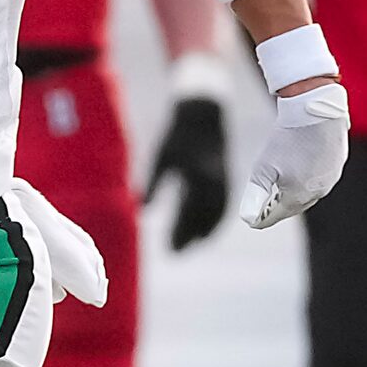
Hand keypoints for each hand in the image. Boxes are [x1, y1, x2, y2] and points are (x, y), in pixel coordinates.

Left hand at [145, 97, 228, 249]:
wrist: (204, 114)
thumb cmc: (177, 135)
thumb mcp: (161, 158)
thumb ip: (152, 184)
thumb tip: (140, 210)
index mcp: (197, 178)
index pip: (189, 214)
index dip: (180, 233)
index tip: (169, 249)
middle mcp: (214, 183)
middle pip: (203, 218)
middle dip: (189, 236)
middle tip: (175, 252)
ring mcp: (223, 180)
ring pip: (217, 214)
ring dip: (204, 232)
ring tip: (190, 245)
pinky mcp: (226, 178)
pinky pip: (224, 206)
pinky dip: (216, 220)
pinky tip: (205, 230)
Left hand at [239, 81, 349, 228]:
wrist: (315, 112)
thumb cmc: (287, 140)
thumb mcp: (264, 168)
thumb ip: (256, 195)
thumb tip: (248, 219)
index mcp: (299, 196)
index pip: (277, 216)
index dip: (262, 219)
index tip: (252, 221)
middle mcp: (318, 192)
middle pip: (294, 207)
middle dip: (279, 209)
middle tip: (265, 211)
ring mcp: (330, 179)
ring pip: (309, 195)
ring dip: (294, 195)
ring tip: (281, 194)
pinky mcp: (336, 166)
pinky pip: (319, 181)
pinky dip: (307, 182)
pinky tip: (300, 175)